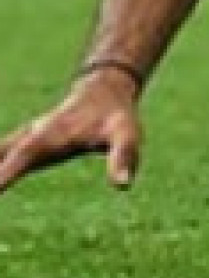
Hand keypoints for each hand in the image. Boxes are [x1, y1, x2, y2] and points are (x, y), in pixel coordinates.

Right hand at [0, 72, 143, 194]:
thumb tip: (122, 185)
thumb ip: (124, 156)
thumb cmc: (115, 116)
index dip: (1, 174)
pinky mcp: (14, 148)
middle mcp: (24, 139)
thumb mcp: (126, 134)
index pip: (18, 159)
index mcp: (45, 138)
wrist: (102, 91)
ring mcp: (16, 143)